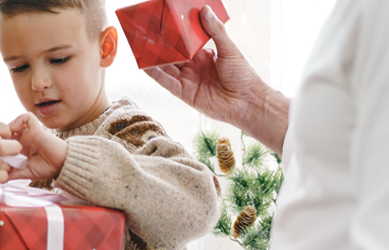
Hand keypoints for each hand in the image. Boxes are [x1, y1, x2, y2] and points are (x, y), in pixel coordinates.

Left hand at [7, 113, 66, 180]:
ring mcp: (29, 134)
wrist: (62, 165)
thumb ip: (14, 174)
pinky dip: (19, 119)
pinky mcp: (36, 128)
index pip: (4, 144)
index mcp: (20, 151)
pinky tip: (15, 129)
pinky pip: (26, 117)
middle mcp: (23, 141)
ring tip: (6, 136)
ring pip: (14, 122)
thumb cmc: (48, 169)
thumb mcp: (27, 173)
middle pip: (6, 132)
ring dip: (7, 127)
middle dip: (0, 137)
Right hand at [143, 5, 271, 127]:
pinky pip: (167, 82)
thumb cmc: (243, 76)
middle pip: (172, 55)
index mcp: (204, 56)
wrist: (248, 101)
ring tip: (140, 46)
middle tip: (145, 32)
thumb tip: (204, 10)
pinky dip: (156, 74)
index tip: (163, 23)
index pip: (184, 43)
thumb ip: (215, 31)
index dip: (174, 35)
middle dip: (159, 45)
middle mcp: (193, 68)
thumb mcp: (229, 49)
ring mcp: (188, 81)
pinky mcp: (185, 94)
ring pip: (166, 68)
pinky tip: (145, 65)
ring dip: (154, 59)